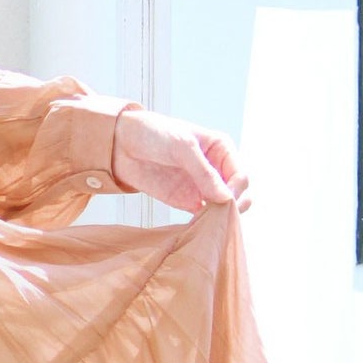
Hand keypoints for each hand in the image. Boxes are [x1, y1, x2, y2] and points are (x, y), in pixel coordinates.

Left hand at [111, 108, 250, 214]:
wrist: (122, 143)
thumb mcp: (182, 146)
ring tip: (210, 225)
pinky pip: (205, 217)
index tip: (224, 200)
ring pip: (224, 208)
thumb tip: (226, 199)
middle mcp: (216, 169)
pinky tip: (199, 229)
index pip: (240, 177)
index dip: (235, 191)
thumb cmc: (154, 134)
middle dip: (233, 207)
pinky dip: (206, 224)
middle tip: (219, 216)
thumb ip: (204, 172)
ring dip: (221, 218)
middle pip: (237, 195)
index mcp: (221, 150)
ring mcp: (202, 186)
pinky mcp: (187, 201)